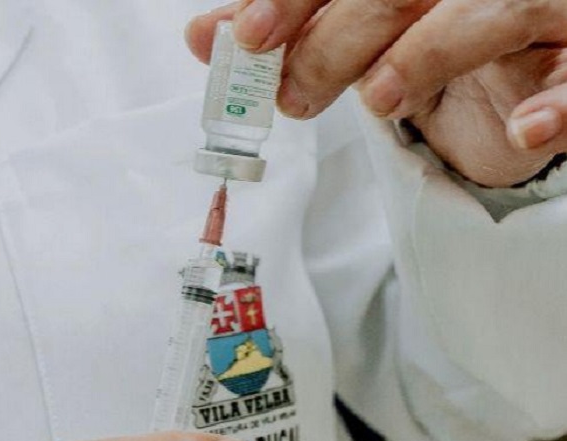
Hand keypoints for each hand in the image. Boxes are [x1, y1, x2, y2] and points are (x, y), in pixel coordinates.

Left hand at [187, 1, 566, 186]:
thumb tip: (206, 36)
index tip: (248, 37)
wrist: (515, 88)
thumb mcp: (354, 42)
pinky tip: (523, 132)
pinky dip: (561, 104)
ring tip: (377, 100)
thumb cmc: (429, 55)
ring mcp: (545, 8)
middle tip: (293, 93)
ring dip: (429, 51)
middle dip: (340, 33)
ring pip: (496, 5)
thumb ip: (289, 32)